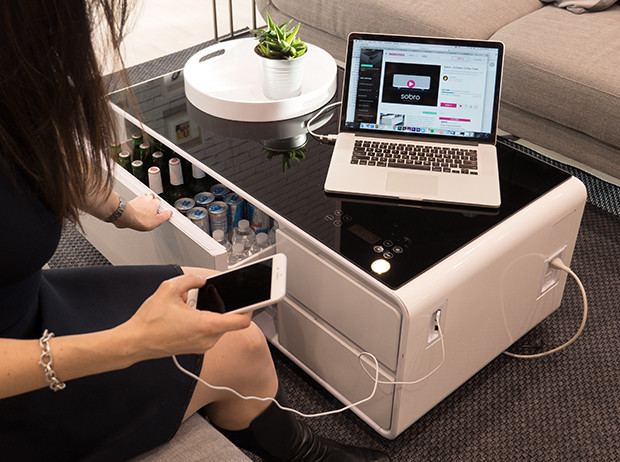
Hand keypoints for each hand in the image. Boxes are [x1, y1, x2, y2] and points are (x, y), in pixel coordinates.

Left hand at [114, 193, 172, 230]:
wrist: (126, 217)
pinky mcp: (131, 202)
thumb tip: (169, 213)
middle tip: (153, 211)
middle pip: (152, 198)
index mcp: (155, 202)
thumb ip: (165, 216)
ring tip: (145, 211)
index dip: (160, 207)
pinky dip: (138, 205)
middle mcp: (147, 198)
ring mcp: (139, 199)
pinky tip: (137, 211)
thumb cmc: (140, 219)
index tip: (161, 211)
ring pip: (144, 198)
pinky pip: (136, 201)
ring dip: (145, 202)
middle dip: (153, 203)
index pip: (160, 201)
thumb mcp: (157, 221)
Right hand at [120, 273, 251, 360]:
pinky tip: (186, 315)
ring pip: (219, 326)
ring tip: (190, 307)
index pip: (242, 321)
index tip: (250, 300)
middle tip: (208, 296)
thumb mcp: (169, 289)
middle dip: (222, 306)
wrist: (135, 342)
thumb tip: (201, 280)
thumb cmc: (150, 322)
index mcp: (206, 325)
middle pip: (230, 320)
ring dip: (211, 314)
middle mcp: (208, 339)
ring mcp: (203, 346)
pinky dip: (204, 321)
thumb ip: (190, 279)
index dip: (249, 308)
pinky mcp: (196, 348)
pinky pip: (209, 332)